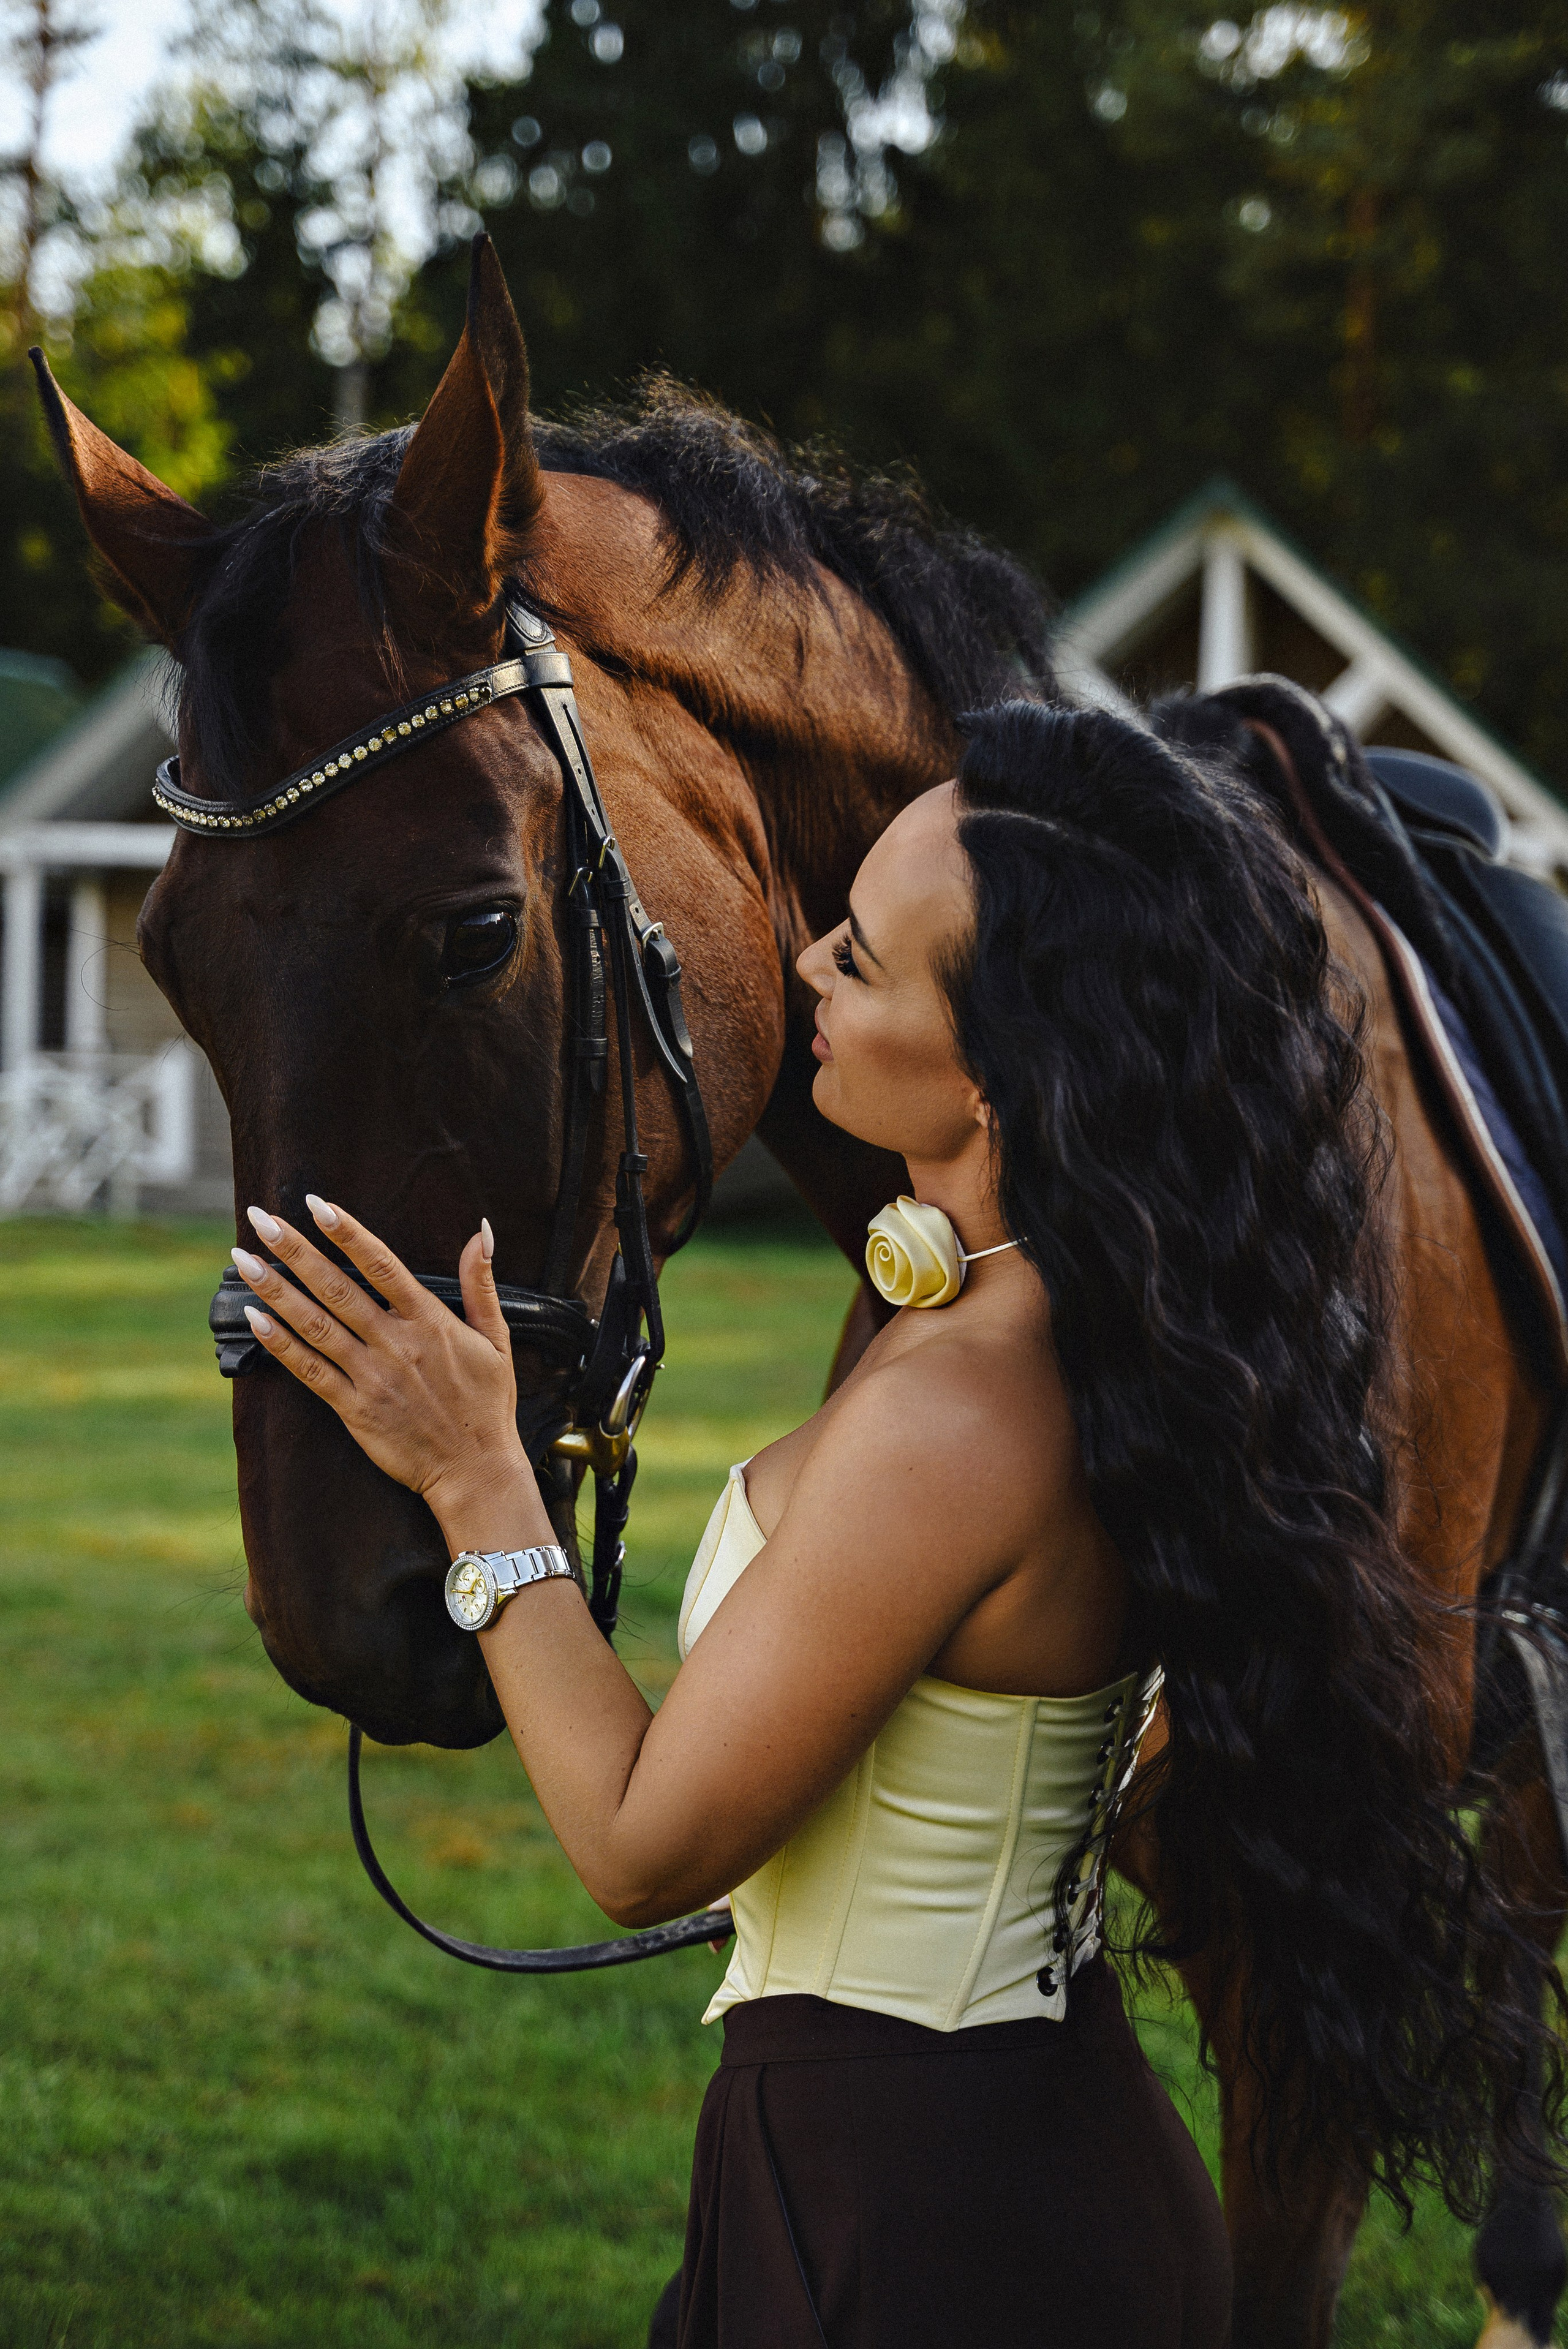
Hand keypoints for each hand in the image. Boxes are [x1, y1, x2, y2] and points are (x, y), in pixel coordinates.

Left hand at [230, 1196, 535, 1528]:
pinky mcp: (354, 1409)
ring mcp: (372, 1377)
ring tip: (244, 1261)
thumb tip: (479, 1233)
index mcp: (429, 1322)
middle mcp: (396, 1344)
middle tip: (261, 1219)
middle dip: (295, 1251)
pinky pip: (310, 1372)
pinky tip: (256, 1319)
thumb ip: (481, 1284)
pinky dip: (281, 1345)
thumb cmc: (486, 1404)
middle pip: (337, 1288)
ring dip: (276, 1291)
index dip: (347, 1233)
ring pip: (315, 1325)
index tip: (316, 1204)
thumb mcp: (496, 1339)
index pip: (382, 1266)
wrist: (475, 1471)